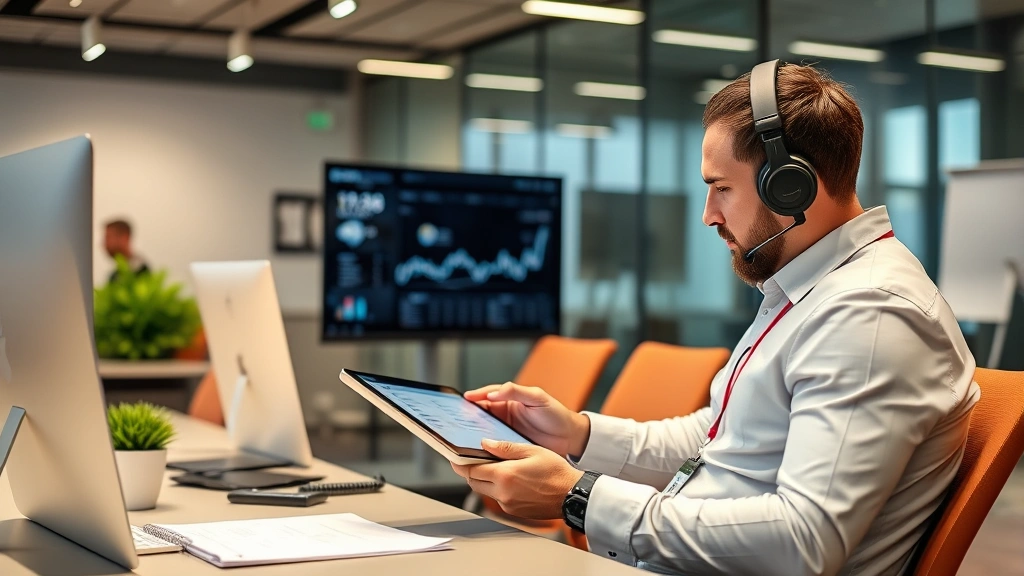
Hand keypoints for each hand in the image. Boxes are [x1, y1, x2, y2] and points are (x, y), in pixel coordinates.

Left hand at [452, 440, 583, 519]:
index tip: (454, 457)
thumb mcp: (531, 450)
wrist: (572, 495)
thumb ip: (505, 447)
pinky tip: (508, 479)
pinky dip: (496, 488)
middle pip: (474, 482)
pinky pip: (498, 498)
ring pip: (485, 491)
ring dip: (484, 480)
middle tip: (470, 461)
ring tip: (492, 467)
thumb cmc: (556, 472)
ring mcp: (508, 504)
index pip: (472, 470)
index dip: (460, 463)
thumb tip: (485, 444)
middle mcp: (503, 493)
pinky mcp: (514, 511)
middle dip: (469, 472)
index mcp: (504, 475)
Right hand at [465, 382, 589, 457]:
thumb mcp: (537, 397)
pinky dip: (485, 448)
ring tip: (463, 436)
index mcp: (509, 400)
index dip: (475, 397)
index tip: (465, 399)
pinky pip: (493, 446)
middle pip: (481, 414)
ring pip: (484, 430)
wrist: (570, 438)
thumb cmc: (555, 414)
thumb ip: (516, 391)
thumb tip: (493, 392)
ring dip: (474, 433)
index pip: (487, 395)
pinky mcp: (509, 446)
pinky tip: (478, 451)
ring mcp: (506, 431)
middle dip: (469, 416)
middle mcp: (505, 415)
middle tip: (457, 419)